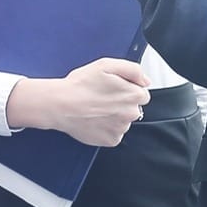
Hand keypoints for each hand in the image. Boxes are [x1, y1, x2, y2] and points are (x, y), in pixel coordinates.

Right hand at [6, 58, 149, 146]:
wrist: (60, 105)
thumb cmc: (80, 85)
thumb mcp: (107, 65)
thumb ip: (133, 70)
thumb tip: (145, 81)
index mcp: (133, 95)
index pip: (142, 94)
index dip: (127, 90)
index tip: (113, 89)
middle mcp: (131, 114)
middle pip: (134, 109)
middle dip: (122, 104)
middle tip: (102, 98)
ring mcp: (121, 129)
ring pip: (123, 122)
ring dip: (114, 117)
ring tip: (96, 109)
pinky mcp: (110, 140)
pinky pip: (114, 134)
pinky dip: (106, 129)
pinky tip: (94, 120)